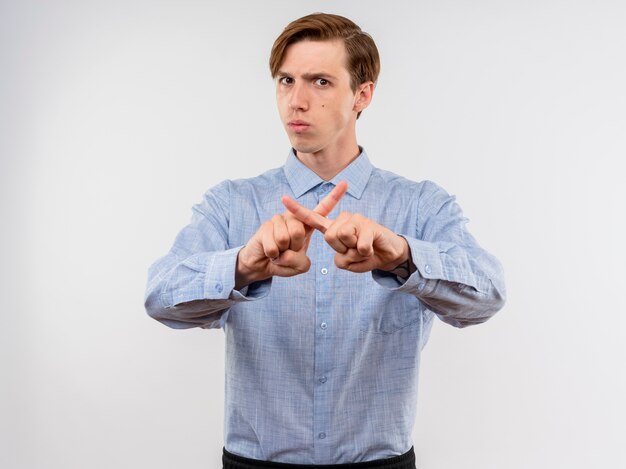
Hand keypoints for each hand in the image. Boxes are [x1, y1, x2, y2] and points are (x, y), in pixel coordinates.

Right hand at [235, 181, 347, 288]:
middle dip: (293, 248)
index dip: (334, 196)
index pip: (323, 209)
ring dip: (281, 252)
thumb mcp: (300, 265)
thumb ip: (300, 262)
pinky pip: (273, 245)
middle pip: (299, 231)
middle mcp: (294, 217)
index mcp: (306, 224)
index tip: (345, 183)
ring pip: (285, 238)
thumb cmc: (284, 262)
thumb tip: (286, 252)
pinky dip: (273, 255)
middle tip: (288, 250)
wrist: (262, 264)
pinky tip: (270, 252)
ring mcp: (279, 219)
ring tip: (279, 250)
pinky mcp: (265, 226)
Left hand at [281, 197, 409, 273]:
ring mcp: (357, 220)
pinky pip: (360, 245)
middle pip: (330, 236)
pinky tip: (372, 249)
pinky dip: (366, 254)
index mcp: (333, 228)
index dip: (297, 210)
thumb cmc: (365, 256)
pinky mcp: (370, 225)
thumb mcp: (347, 262)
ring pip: (344, 237)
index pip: (312, 219)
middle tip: (354, 250)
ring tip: (363, 249)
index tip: (283, 198)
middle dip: (342, 250)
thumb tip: (348, 244)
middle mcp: (343, 220)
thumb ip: (340, 259)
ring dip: (354, 252)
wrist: (389, 254)